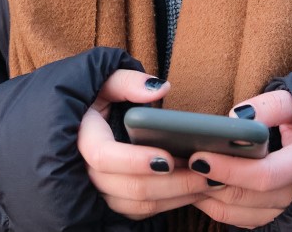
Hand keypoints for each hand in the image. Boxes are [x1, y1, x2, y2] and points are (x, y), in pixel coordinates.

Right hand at [78, 69, 210, 219]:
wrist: (84, 122)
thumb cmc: (96, 98)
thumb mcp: (105, 81)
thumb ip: (127, 82)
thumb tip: (159, 89)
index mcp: (83, 137)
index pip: (103, 157)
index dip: (134, 161)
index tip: (168, 159)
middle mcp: (87, 170)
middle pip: (130, 187)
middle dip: (172, 183)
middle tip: (205, 172)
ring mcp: (101, 190)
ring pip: (140, 204)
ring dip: (177, 196)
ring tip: (208, 181)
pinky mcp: (115, 199)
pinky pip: (143, 211)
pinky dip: (170, 204)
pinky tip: (194, 190)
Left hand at [191, 90, 291, 228]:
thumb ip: (271, 106)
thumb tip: (237, 118)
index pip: (265, 175)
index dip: (229, 169)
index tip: (199, 156)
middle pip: (247, 197)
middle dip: (210, 183)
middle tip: (179, 165)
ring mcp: (290, 209)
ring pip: (242, 213)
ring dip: (209, 197)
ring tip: (183, 174)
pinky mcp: (278, 215)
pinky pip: (244, 220)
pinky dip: (218, 207)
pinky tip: (199, 187)